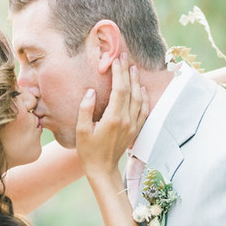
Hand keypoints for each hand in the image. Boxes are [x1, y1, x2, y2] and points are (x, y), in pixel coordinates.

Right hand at [76, 53, 148, 177]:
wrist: (102, 168)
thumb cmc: (88, 150)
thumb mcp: (81, 130)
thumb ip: (85, 110)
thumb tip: (91, 92)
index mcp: (113, 119)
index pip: (119, 90)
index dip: (118, 73)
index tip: (115, 60)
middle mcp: (126, 120)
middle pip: (130, 91)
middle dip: (127, 72)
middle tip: (124, 57)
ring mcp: (133, 125)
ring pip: (139, 99)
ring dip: (136, 82)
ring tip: (133, 68)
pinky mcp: (135, 130)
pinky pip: (143, 110)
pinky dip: (144, 97)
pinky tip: (141, 88)